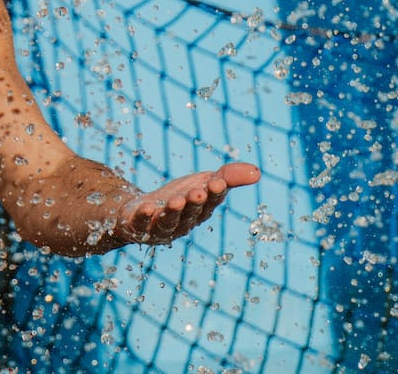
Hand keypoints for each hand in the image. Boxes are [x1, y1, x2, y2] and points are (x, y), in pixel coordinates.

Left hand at [116, 162, 260, 245]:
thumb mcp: (203, 182)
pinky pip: (142, 223)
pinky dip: (144, 217)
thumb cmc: (178, 197)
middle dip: (195, 203)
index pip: (210, 201)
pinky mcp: (139, 225)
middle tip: (199, 193)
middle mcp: (184, 221)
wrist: (140, 211)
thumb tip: (258, 172)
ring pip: (169, 220)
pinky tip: (147, 208)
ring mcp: (161, 226)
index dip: (214, 193)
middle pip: (191, 212)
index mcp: (201, 210)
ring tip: (176, 201)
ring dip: (174, 211)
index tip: (217, 183)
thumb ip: (228, 177)